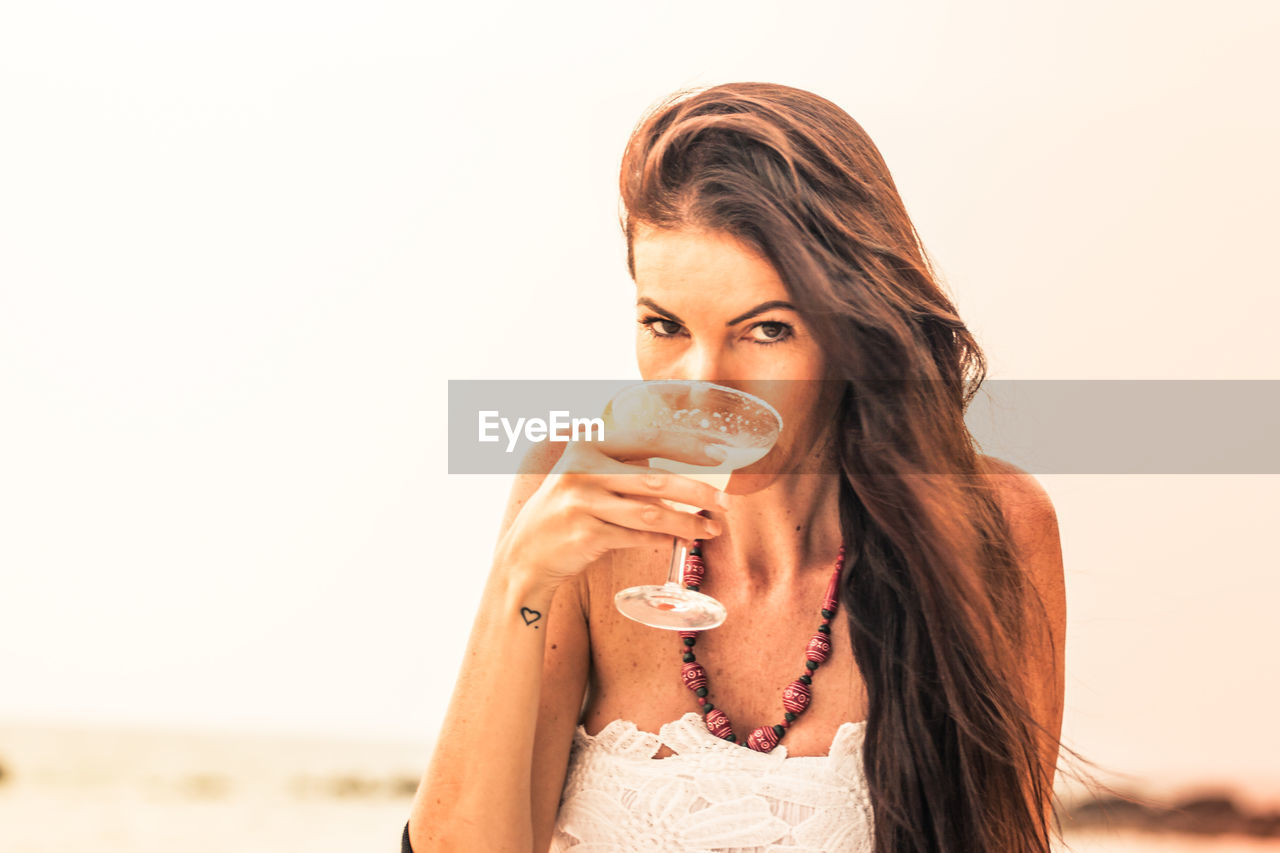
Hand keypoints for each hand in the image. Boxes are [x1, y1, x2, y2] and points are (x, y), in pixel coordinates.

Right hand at [492, 428, 730, 590]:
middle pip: (655, 479)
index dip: (687, 447)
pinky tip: (680, 541)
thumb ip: (623, 468)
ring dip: (687, 523)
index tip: (719, 456)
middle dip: (698, 492)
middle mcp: (582, 469)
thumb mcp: (585, 476)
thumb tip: (684, 476)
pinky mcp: (586, 534)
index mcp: (587, 444)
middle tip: (725, 503)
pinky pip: (637, 537)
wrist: (526, 554)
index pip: (647, 439)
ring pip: (651, 514)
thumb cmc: (566, 512)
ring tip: (711, 529)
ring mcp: (582, 503)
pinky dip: (663, 540)